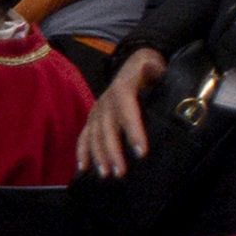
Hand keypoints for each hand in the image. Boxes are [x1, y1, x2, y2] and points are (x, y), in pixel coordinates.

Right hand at [79, 47, 165, 176]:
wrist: (134, 62)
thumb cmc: (149, 68)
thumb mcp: (153, 63)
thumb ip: (153, 68)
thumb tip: (153, 68)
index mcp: (122, 88)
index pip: (127, 111)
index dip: (133, 131)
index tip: (141, 152)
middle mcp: (106, 101)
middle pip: (107, 128)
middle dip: (112, 151)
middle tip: (120, 172)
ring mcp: (97, 110)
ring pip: (94, 135)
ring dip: (98, 155)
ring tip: (105, 174)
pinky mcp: (93, 118)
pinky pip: (84, 135)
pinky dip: (82, 151)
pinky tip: (83, 168)